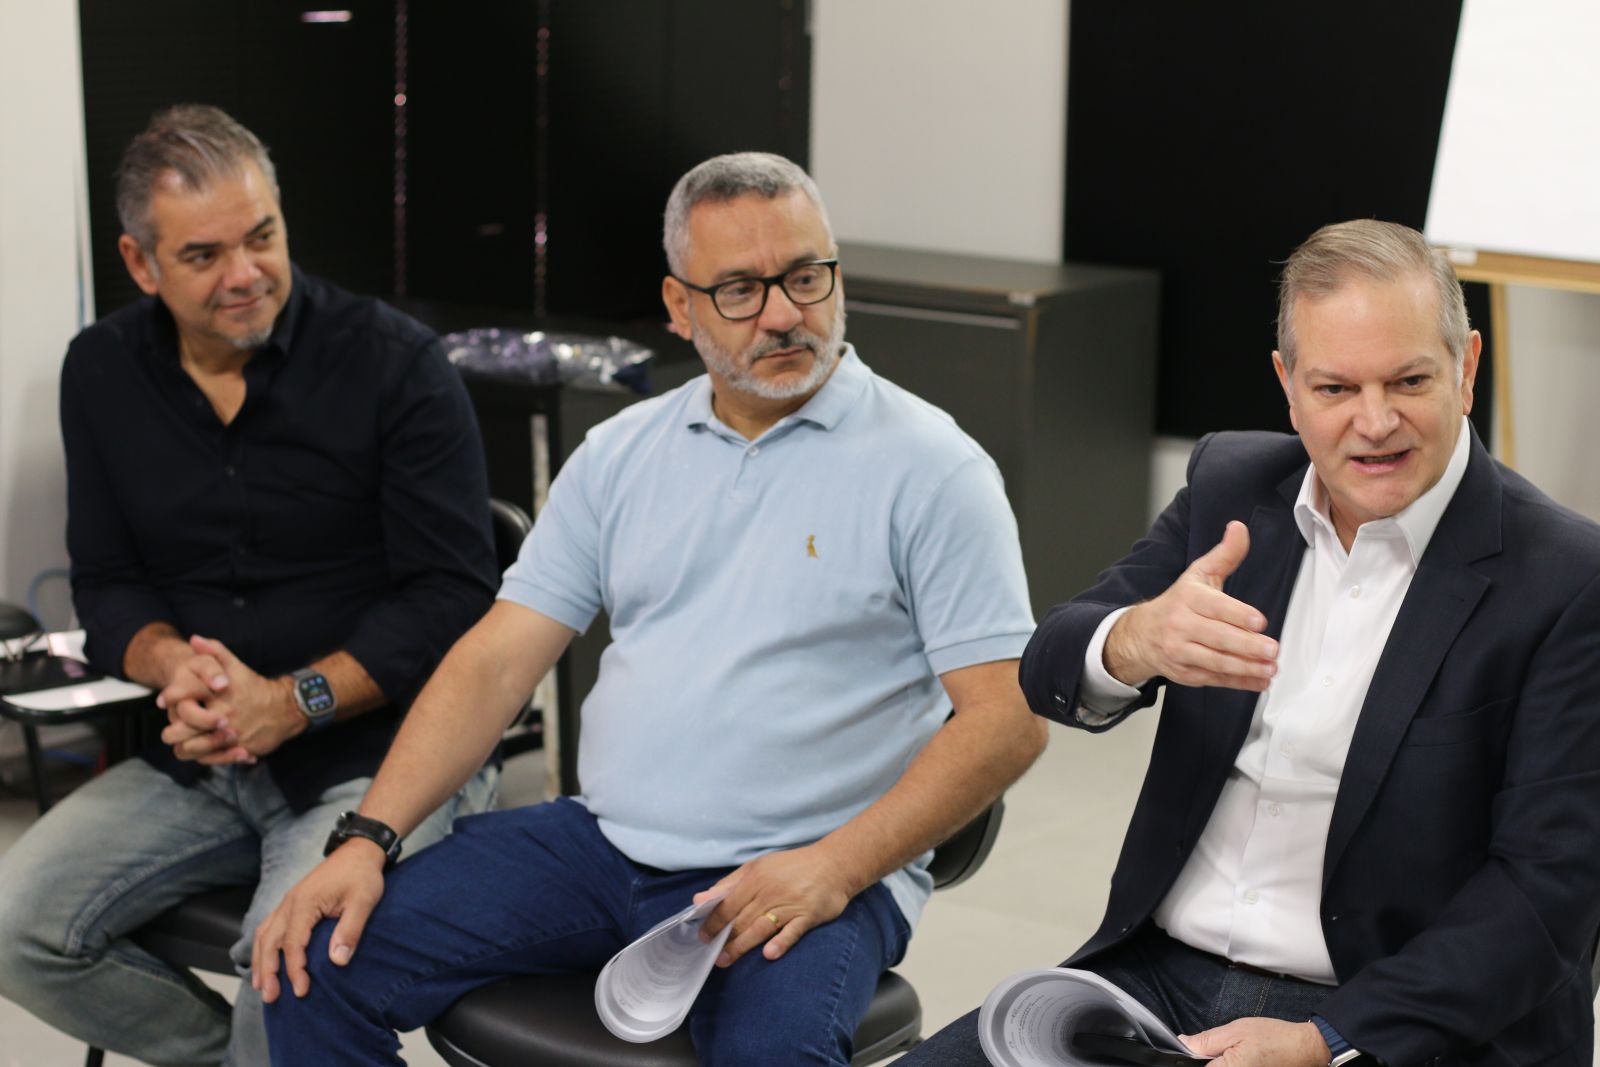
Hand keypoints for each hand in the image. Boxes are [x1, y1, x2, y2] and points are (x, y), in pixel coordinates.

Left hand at [159, 635, 303, 762]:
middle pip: (181, 730)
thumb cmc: (256, 687)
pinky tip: (204, 750)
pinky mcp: (238, 749)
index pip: (185, 695)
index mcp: (219, 694)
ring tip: (186, 740)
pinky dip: (204, 757)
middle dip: (172, 730)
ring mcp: (229, 735)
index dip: (170, 697)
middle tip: (173, 728)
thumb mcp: (237, 667)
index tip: (162, 701)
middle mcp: (222, 715)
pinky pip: (210, 759)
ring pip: (191, 749)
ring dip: (185, 746)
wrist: (287, 708)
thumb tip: (194, 639)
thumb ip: (215, 652)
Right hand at [251, 839, 387, 1002]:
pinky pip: (269, 926)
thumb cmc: (362, 875)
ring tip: (260, 986)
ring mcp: (288, 901)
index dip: (294, 969)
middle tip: (269, 997)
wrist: (359, 850)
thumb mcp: (364, 900)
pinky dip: (263, 946)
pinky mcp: (291, 902)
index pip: (293, 943)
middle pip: (270, 941)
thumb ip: (351, 929)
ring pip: (264, 934)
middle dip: (268, 971)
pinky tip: (263, 961)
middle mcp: (290, 902)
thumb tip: (337, 961)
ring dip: (260, 961)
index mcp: (305, 902)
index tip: (302, 991)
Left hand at [692, 844, 854, 966]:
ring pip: (761, 928)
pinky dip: (781, 942)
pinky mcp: (808, 916)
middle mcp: (771, 892)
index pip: (728, 904)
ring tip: (726, 960)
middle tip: (713, 955)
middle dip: (724, 939)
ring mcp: (790, 905)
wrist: (834, 864)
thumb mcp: (758, 867)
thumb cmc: (792, 866)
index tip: (703, 936)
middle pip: (742, 919)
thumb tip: (700, 899)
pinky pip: (793, 931)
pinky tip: (769, 954)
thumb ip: (729, 884)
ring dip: (742, 945)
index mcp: (756, 879)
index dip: (713, 921)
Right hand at [1104, 520, 1277, 690]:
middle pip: (1216, 637)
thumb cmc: (1178, 603)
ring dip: (1245, 667)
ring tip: (1270, 669)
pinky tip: (1258, 681)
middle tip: (1271, 649)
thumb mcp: (1198, 575)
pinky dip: (1238, 682)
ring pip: (1215, 661)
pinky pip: (1214, 679)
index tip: (1258, 621)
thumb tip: (1239, 528)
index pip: (1213, 606)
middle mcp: (1181, 625)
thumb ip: (1224, 554)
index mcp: (1188, 598)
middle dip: (1246, 646)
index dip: (1236, 614)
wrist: (1140, 635)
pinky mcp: (1185, 673)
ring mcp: (1181, 651)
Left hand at [1181, 1018, 1329, 1066]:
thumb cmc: (1274, 1038)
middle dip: (1209, 1061)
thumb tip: (1183, 1044)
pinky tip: (1242, 1060)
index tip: (1199, 1050)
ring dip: (1221, 1063)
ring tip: (1238, 1054)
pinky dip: (1232, 1064)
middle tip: (1225, 1049)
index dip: (1192, 1059)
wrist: (1305, 1048)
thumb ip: (1206, 1040)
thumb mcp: (1235, 1031)